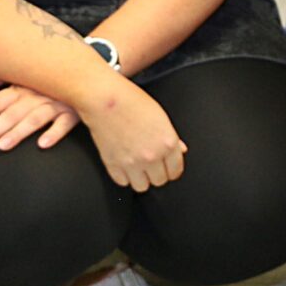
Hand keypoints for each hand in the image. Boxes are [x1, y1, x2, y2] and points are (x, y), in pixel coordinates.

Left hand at [0, 77, 79, 151]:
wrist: (85, 72)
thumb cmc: (50, 78)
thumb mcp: (26, 75)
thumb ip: (2, 80)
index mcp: (23, 87)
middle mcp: (37, 94)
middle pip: (12, 112)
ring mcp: (56, 103)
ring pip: (35, 118)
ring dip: (19, 131)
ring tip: (3, 146)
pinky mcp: (73, 112)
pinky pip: (64, 123)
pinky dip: (54, 133)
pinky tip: (42, 144)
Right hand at [84, 78, 186, 192]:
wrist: (105, 99)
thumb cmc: (132, 101)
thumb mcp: (160, 115)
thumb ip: (172, 137)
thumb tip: (180, 149)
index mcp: (167, 143)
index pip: (175, 171)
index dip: (172, 170)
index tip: (168, 169)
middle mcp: (152, 156)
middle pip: (160, 181)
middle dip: (157, 173)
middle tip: (152, 164)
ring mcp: (132, 163)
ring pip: (142, 187)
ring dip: (141, 178)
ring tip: (138, 167)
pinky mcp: (113, 165)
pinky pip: (123, 183)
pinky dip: (124, 176)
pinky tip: (124, 165)